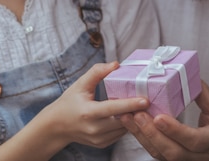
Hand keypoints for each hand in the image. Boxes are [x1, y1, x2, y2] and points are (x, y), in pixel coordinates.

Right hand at [0, 62, 149, 160]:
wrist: (56, 127)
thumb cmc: (69, 103)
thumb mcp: (80, 84)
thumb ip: (97, 72)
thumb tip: (116, 64)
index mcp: (88, 113)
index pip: (113, 109)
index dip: (130, 104)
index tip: (145, 100)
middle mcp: (94, 129)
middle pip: (123, 121)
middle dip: (137, 111)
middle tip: (152, 99)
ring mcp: (99, 139)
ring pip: (124, 129)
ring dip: (134, 118)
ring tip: (144, 105)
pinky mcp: (103, 144)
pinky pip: (120, 134)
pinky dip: (127, 124)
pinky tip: (132, 114)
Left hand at [119, 81, 208, 160]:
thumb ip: (203, 94)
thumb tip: (186, 74)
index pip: (194, 140)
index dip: (175, 130)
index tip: (158, 117)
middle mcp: (201, 157)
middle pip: (173, 152)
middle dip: (153, 134)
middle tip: (138, 115)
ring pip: (162, 155)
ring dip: (143, 137)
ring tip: (127, 118)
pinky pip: (157, 154)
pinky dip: (143, 140)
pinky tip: (132, 125)